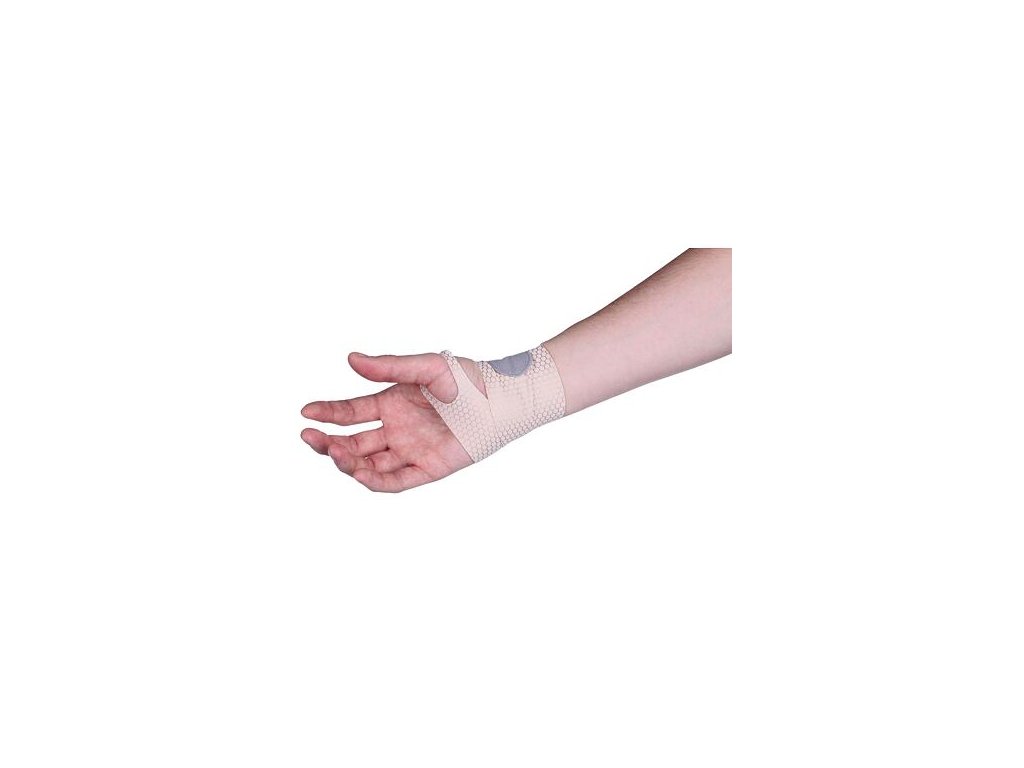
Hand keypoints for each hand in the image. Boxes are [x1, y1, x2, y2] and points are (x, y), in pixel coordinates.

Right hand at [300, 352, 476, 492]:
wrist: (500, 400)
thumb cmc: (467, 379)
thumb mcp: (426, 367)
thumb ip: (390, 367)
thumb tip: (351, 359)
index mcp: (391, 404)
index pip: (349, 413)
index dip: (327, 413)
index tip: (306, 412)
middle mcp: (396, 430)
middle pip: (352, 442)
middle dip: (327, 442)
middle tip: (310, 437)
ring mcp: (410, 451)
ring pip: (368, 465)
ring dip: (347, 462)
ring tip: (334, 452)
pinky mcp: (427, 469)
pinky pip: (396, 481)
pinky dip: (375, 481)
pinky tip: (359, 473)